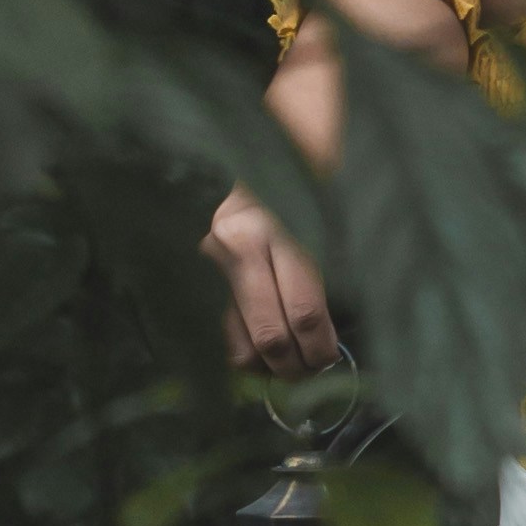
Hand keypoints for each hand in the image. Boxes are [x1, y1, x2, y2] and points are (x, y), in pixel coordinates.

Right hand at [205, 189, 342, 376]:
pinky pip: (217, 338)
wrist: (216, 156)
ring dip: (268, 369)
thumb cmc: (277, 182)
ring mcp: (205, 267)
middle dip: (298, 367)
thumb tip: (338, 324)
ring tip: (287, 365)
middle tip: (313, 370)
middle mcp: (237, 248)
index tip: (330, 355)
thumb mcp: (308, 205)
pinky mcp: (188, 279)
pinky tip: (259, 351)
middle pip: (272, 337)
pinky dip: (242, 356)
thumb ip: (326, 256)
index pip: (304, 310)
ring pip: (240, 347)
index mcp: (276, 229)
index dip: (321, 346)